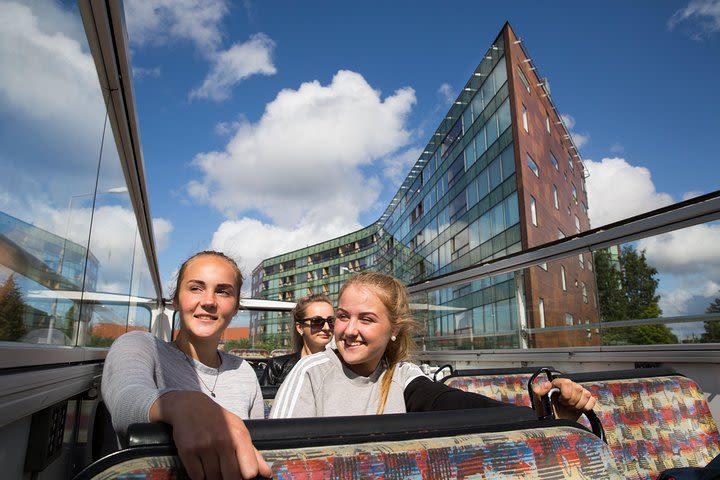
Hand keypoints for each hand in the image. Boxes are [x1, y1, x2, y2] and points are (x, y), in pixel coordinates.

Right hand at [150, 391, 271, 478]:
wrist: (190, 405)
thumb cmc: (218, 419)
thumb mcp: (239, 429)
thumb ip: (253, 453)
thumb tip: (267, 474)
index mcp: (240, 436)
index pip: (249, 471)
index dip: (246, 477)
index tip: (241, 475)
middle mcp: (223, 440)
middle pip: (231, 478)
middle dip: (229, 478)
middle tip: (225, 472)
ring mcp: (205, 446)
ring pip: (213, 478)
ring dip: (213, 476)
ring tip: (212, 465)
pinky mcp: (187, 451)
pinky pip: (196, 476)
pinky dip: (199, 475)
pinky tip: (200, 464)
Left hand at [532, 378, 595, 420]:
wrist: (554, 424)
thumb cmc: (545, 412)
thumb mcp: (538, 402)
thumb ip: (538, 391)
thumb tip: (547, 384)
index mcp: (557, 384)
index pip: (567, 382)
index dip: (565, 393)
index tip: (560, 400)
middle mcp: (569, 386)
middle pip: (578, 388)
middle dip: (571, 401)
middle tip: (565, 406)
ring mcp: (578, 393)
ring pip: (586, 394)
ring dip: (578, 404)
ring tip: (570, 408)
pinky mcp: (586, 401)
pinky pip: (592, 400)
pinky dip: (586, 407)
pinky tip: (578, 409)